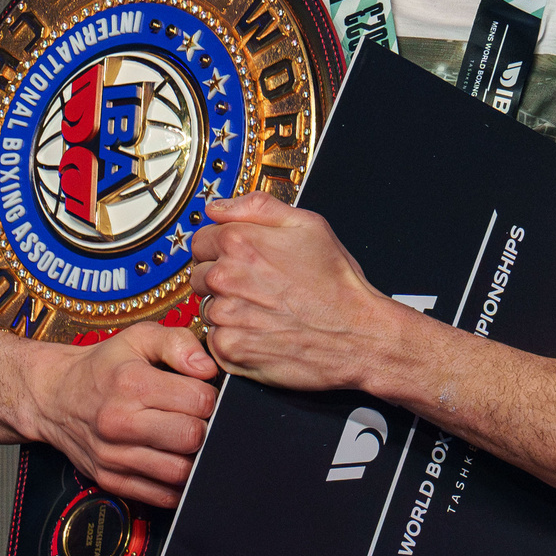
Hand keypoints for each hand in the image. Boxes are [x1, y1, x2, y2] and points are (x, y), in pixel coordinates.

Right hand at [17, 321, 219, 508]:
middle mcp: (120, 423)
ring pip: (179, 472)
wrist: (53, 396)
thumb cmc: (102, 367)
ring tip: (184, 440)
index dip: (209, 397)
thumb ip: (178, 343)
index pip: (199, 401)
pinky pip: (160, 496)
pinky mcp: (110, 480)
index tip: (200, 395)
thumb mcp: (138, 337)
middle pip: (191, 438)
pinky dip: (176, 485)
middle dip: (204, 427)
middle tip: (195, 419)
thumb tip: (208, 369)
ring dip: (192, 458)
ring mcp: (113, 456)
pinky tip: (172, 461)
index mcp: (132, 384)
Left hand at [187, 192, 417, 392]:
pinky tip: (261, 332)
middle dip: (221, 279)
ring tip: (264, 311)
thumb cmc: (337, 283)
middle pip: (198, 275)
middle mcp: (226, 277)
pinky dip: (233, 338)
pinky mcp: (229, 349)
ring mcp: (225, 315)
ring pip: (207, 308)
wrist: (357, 335)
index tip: (240, 260)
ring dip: (227, 310)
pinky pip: (215, 340)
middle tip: (257, 288)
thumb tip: (217, 206)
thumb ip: (257, 207)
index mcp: (240, 242)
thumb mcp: (308, 225)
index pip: (200, 240)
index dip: (220, 249)